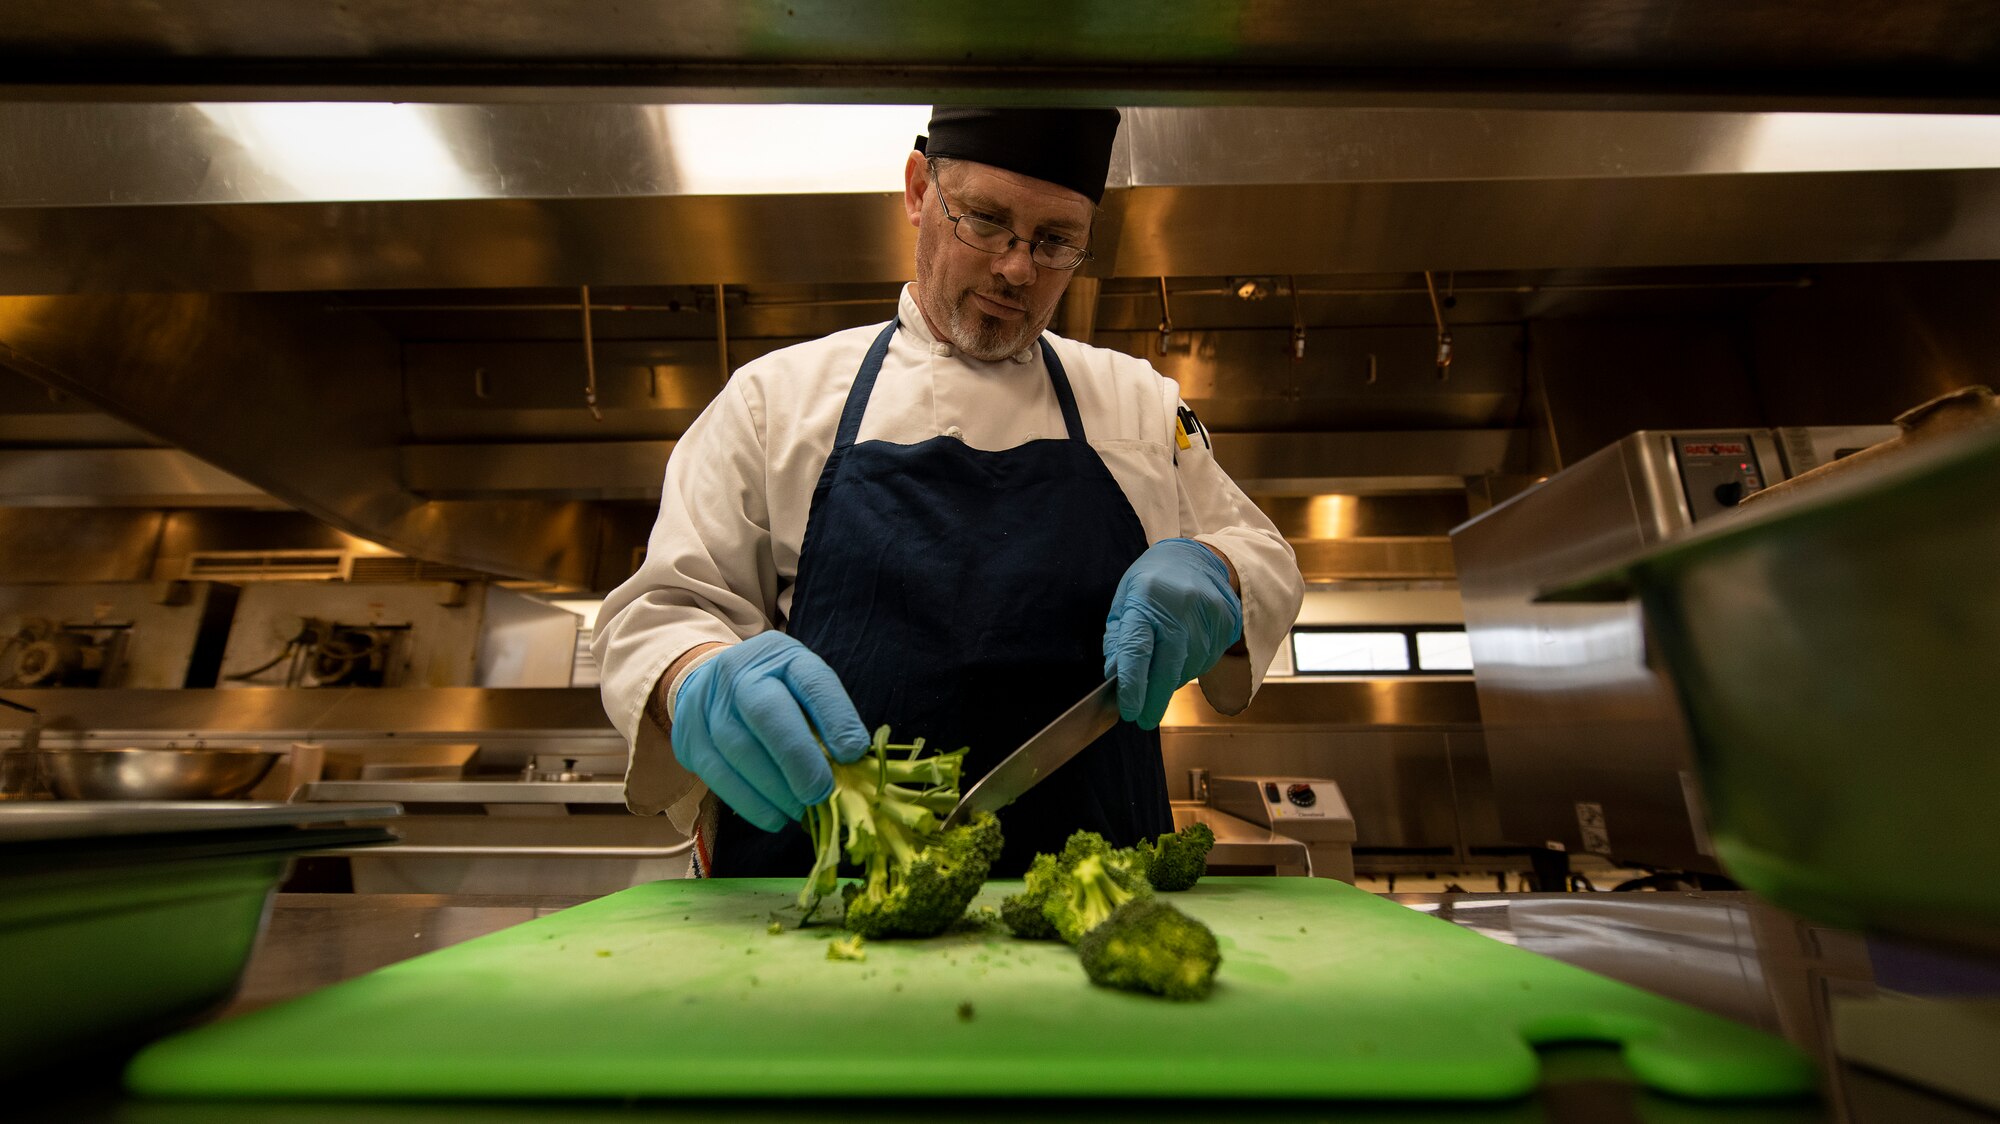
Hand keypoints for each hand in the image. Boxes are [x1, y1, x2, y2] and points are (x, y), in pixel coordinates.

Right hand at [671, 631, 869, 831]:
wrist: (710, 684)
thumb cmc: (774, 694)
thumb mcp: (803, 692)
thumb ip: (824, 722)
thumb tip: (849, 770)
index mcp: (782, 656)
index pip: (812, 681)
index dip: (836, 717)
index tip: (853, 754)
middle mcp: (740, 671)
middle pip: (766, 712)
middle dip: (798, 758)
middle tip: (821, 793)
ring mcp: (707, 702)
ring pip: (738, 748)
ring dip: (774, 789)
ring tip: (801, 811)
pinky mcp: (688, 736)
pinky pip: (716, 774)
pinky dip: (749, 802)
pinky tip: (774, 817)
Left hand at [1101, 538, 1243, 729]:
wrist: (1201, 560)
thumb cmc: (1155, 579)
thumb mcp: (1125, 598)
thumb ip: (1118, 637)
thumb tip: (1115, 676)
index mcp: (1146, 599)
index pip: (1137, 649)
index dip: (1132, 685)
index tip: (1128, 710)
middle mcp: (1179, 609)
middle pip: (1167, 667)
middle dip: (1154, 700)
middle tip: (1143, 720)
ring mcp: (1207, 618)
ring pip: (1187, 669)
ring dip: (1169, 682)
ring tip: (1160, 671)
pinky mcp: (1226, 627)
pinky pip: (1204, 662)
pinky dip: (1188, 669)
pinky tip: (1182, 655)